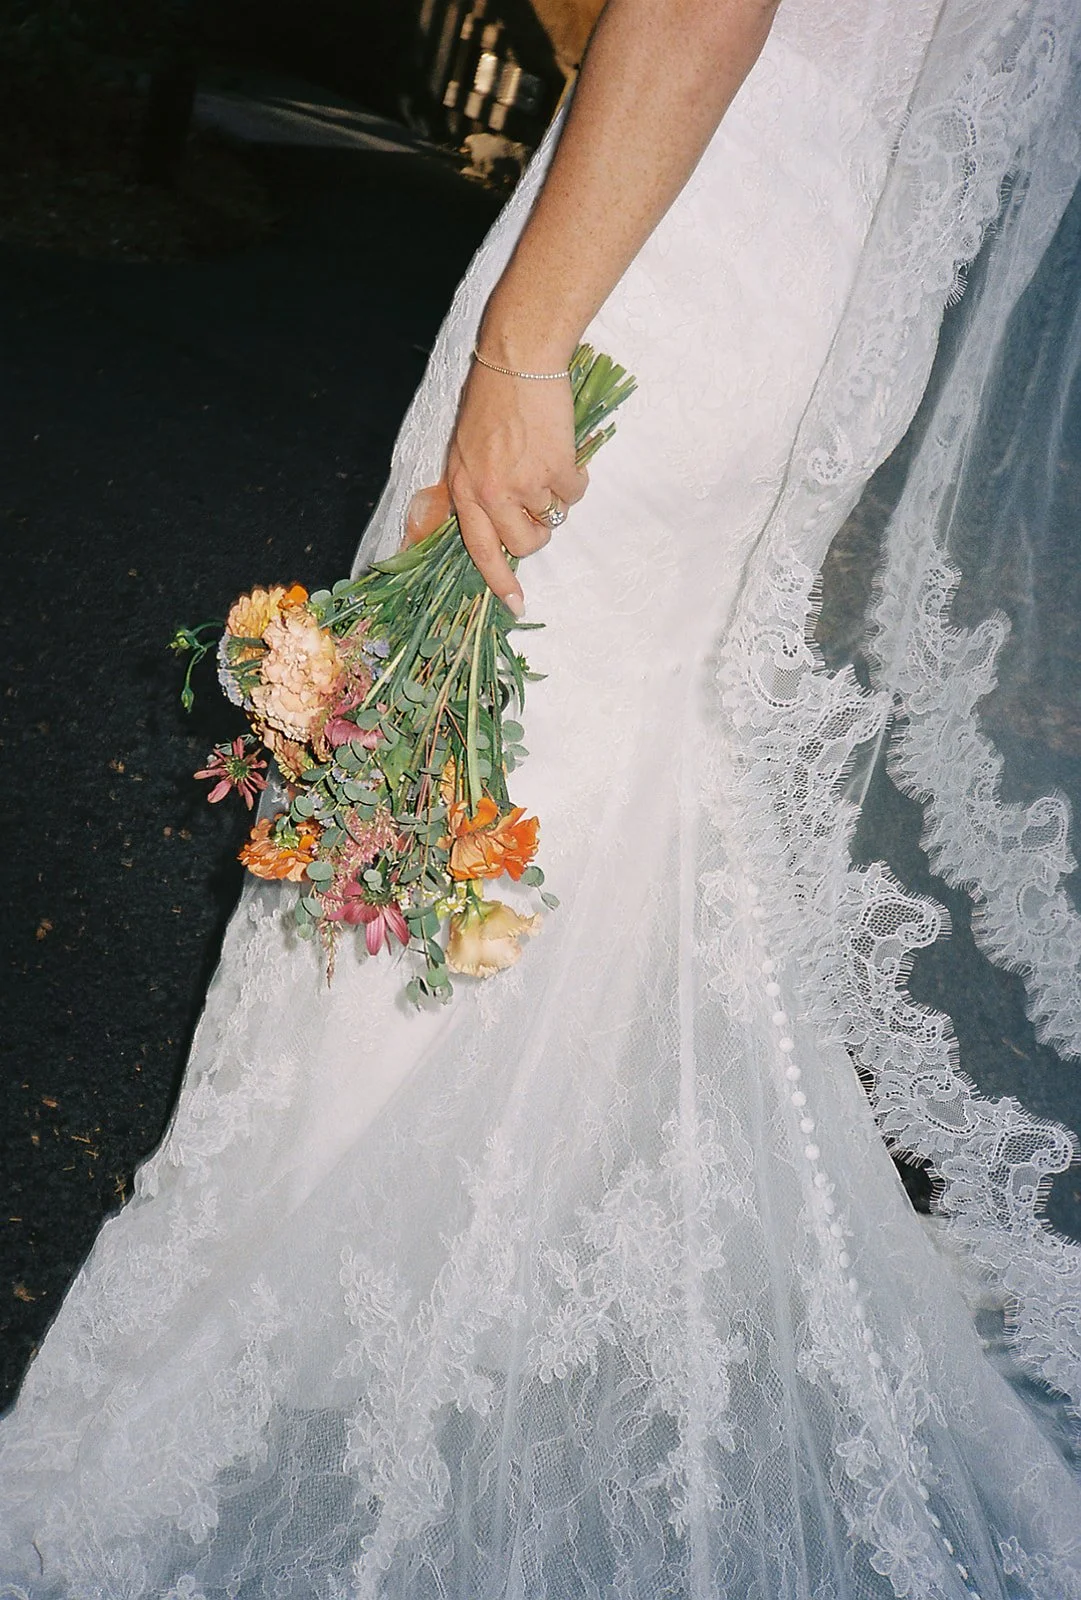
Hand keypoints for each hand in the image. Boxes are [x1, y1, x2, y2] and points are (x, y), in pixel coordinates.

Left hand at [405, 363, 586, 614]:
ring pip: (553, 517)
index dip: (499, 583)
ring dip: (555, 494)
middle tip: (538, 502)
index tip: (517, 606)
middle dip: (538, 531)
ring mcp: (524, 483)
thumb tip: (497, 527)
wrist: (517, 360)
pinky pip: (575, 493)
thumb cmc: (491, 400)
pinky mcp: (555, 469)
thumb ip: (476, 490)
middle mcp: (491, 494)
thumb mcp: (465, 450)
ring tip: (543, 457)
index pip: (480, 551)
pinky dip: (575, 476)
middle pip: (524, 544)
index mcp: (464, 490)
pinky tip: (561, 449)